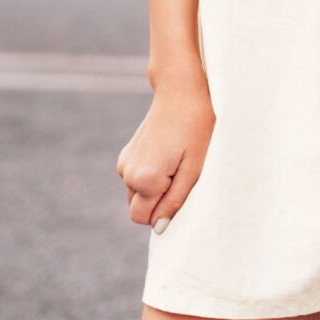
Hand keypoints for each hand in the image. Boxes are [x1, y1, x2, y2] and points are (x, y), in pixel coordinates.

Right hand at [117, 80, 213, 230]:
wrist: (182, 91)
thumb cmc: (196, 128)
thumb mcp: (194, 168)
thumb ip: (175, 200)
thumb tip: (160, 227)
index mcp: (143, 179)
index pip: (145, 219)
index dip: (166, 211)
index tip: (183, 187)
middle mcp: (126, 173)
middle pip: (139, 209)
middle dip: (159, 201)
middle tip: (182, 175)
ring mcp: (124, 162)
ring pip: (138, 195)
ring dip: (156, 188)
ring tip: (177, 162)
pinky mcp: (127, 154)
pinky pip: (137, 179)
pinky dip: (151, 176)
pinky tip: (168, 154)